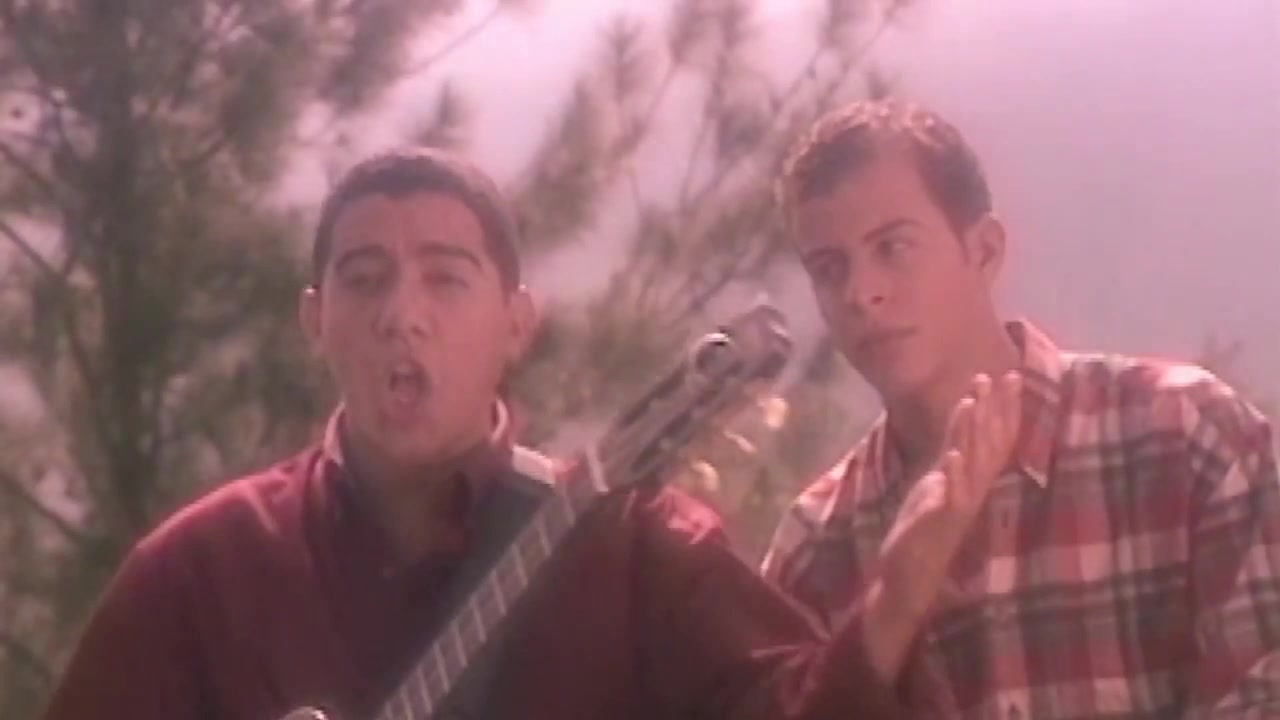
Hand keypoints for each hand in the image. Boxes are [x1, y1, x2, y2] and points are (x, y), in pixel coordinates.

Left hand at [861, 371, 1021, 681]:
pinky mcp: (942, 523)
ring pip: (973, 466)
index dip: (1004, 408)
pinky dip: (953, 476)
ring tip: (972, 402)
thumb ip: (954, 458)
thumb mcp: (940, 486)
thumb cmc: (926, 528)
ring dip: (972, 434)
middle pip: (990, 445)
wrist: (911, 575)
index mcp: (973, 479)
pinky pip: (953, 498)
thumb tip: (963, 431)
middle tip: (999, 376)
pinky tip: (952, 455)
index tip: (1011, 374)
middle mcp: (973, 490)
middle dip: (994, 411)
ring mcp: (960, 507)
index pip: (995, 437)